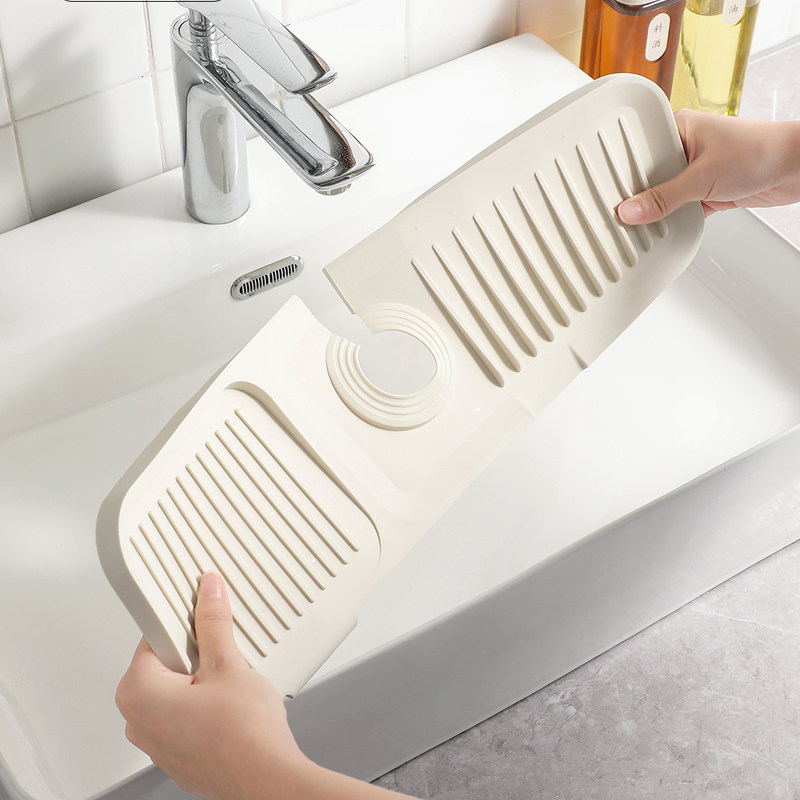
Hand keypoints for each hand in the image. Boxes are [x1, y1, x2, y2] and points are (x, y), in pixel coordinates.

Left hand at [116, 573, 418, 799]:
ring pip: (176, 691)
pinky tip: (231, 703)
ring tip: (231, 679)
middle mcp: (140, 722)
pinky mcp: (181, 754)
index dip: (182, 623)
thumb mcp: (229, 664)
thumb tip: (208, 593)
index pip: (153, 637)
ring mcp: (159, 743)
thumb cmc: (244, 736)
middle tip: (223, 651)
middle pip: (163, 664)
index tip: (200, 613)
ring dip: (202, 678)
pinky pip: (186, 716)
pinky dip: (205, 704)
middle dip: (194, 652)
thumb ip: (214, 623)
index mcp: (138, 694)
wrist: (268, 780)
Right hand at [617, 109, 799, 223]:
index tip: (607, 196)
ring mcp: (693, 169)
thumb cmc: (761, 150)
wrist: (797, 167)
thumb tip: (631, 211)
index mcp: (677, 127)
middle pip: (646, 177)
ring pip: (662, 195)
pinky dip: (673, 219)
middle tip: (620, 214)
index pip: (637, 151)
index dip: (621, 174)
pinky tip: (662, 227)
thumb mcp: (702, 178)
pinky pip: (678, 208)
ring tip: (640, 223)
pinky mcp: (704, 190)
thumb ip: (663, 199)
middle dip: (637, 197)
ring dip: (658, 210)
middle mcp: (683, 147)